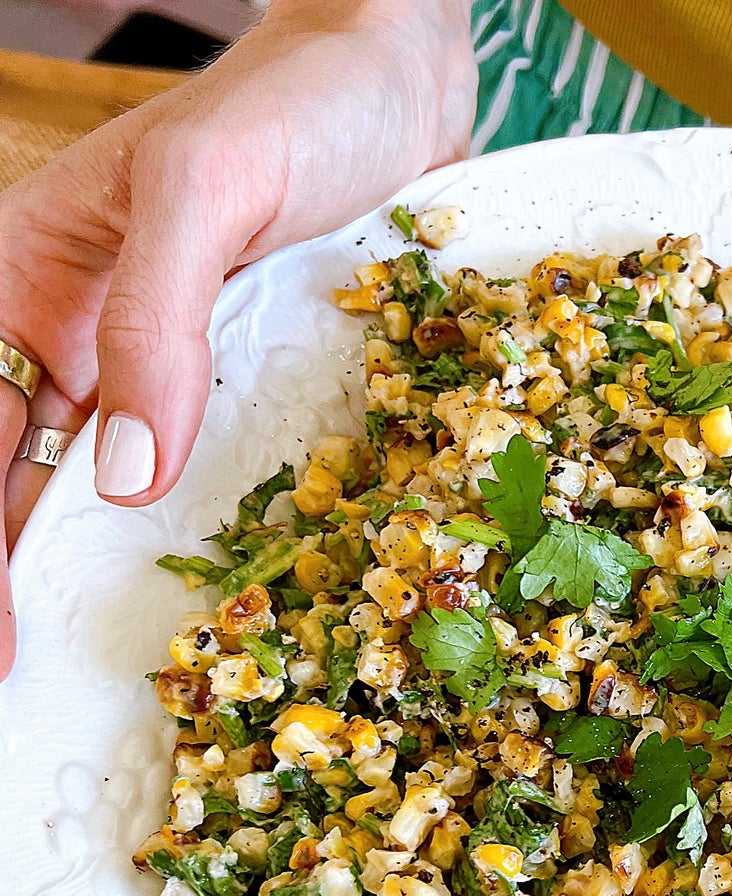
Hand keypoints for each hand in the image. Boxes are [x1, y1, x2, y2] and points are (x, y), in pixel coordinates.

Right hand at [0, 0, 476, 675]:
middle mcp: (87, 334)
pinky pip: (207, 468)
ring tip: (106, 667)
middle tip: (33, 682)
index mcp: (30, 278)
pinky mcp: (245, 380)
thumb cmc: (291, 103)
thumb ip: (157, 319)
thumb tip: (126, 476)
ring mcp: (167, 365)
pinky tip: (212, 592)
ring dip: (103, 572)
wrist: (397, 79)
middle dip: (21, 576)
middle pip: (22, 475)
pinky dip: (202, 531)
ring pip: (109, 486)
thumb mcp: (207, 189)